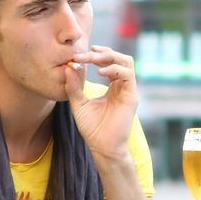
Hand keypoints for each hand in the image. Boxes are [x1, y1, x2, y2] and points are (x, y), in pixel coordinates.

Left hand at [64, 45, 137, 160]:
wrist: (102, 147)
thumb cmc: (92, 129)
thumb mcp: (79, 103)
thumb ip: (74, 86)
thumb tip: (68, 67)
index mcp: (112, 86)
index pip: (108, 62)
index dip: (94, 55)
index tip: (77, 56)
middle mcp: (122, 86)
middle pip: (119, 58)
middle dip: (102, 52)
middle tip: (84, 54)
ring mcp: (128, 90)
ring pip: (126, 62)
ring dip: (109, 56)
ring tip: (93, 59)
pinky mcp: (131, 97)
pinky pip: (127, 75)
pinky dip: (114, 69)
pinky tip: (100, 72)